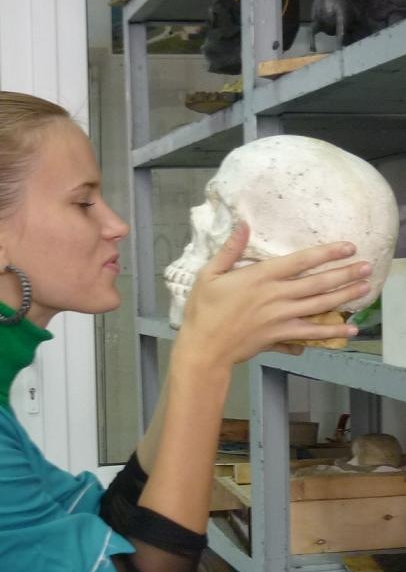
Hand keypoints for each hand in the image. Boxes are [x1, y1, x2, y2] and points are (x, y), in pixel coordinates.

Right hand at [175, 222, 369, 369]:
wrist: (203, 347)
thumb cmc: (203, 310)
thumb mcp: (209, 274)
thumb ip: (229, 250)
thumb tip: (243, 224)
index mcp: (260, 276)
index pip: (301, 261)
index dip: (327, 252)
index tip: (348, 247)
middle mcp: (275, 295)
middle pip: (317, 283)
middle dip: (345, 273)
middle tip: (368, 266)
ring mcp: (280, 317)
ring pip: (319, 305)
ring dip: (344, 296)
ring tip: (364, 288)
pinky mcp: (280, 336)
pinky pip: (310, 333)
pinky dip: (331, 332)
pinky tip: (348, 330)